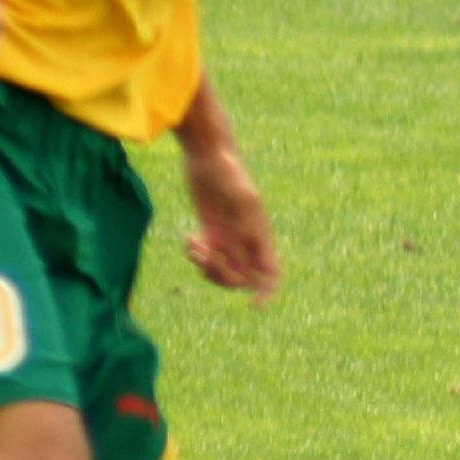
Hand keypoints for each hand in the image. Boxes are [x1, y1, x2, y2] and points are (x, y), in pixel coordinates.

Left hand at [181, 141, 279, 302]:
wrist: (208, 153)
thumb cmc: (227, 169)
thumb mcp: (240, 194)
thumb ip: (247, 220)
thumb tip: (254, 242)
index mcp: (260, 235)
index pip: (271, 274)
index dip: (267, 293)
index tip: (253, 307)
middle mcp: (246, 240)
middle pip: (242, 279)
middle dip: (222, 277)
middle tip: (207, 258)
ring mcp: (227, 237)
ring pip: (222, 272)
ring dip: (206, 268)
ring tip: (194, 246)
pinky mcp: (210, 230)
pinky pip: (205, 258)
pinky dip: (194, 255)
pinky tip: (188, 237)